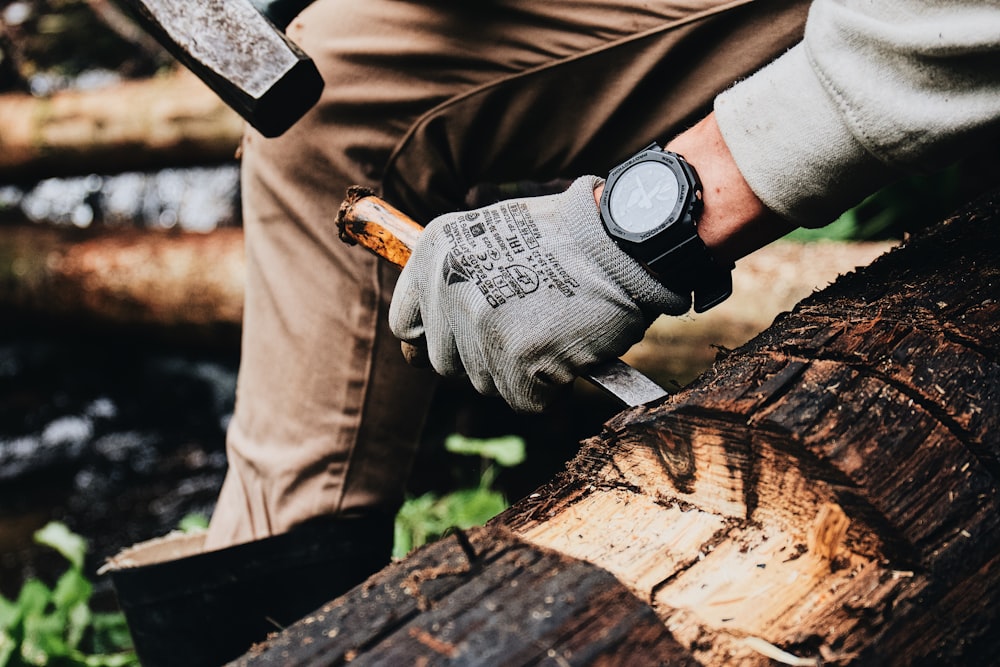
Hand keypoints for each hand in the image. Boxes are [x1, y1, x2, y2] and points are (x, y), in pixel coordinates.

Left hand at [388, 176, 689, 411]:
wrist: (622, 241)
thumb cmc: (566, 238)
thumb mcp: (491, 234)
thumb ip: (455, 278)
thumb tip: (426, 336)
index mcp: (436, 253)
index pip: (405, 324)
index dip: (434, 338)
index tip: (459, 339)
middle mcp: (448, 289)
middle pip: (445, 363)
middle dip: (482, 357)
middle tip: (526, 327)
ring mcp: (481, 326)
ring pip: (485, 383)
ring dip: (518, 370)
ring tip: (552, 327)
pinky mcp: (518, 360)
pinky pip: (523, 400)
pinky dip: (548, 387)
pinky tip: (567, 348)